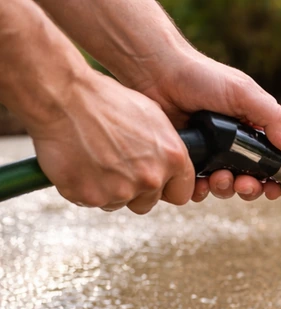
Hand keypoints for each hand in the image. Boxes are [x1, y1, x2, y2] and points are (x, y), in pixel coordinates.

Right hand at [30, 69, 192, 213]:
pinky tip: (77, 163)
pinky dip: (82, 187)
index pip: (180, 193)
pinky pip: (91, 201)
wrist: (62, 96)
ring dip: (108, 189)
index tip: (153, 181)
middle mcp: (151, 178)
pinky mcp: (91, 196)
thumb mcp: (151, 116)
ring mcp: (121, 191)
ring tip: (93, 160)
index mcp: (172, 158)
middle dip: (134, 191)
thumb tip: (168, 164)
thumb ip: (165, 147)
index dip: (166, 188)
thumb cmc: (104, 100)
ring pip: (119, 202)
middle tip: (115, 167)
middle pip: (148, 203)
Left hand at [133, 51, 280, 204]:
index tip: (273, 188)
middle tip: (243, 183)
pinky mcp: (186, 160)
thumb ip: (273, 120)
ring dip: (225, 189)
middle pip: (249, 181)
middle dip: (249, 188)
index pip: (271, 164)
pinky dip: (199, 190)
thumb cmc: (202, 77)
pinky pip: (195, 186)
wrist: (158, 73)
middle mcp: (232, 146)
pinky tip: (199, 182)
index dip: (274, 180)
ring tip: (219, 177)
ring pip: (224, 187)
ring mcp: (208, 155)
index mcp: (252, 131)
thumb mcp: (245, 94)